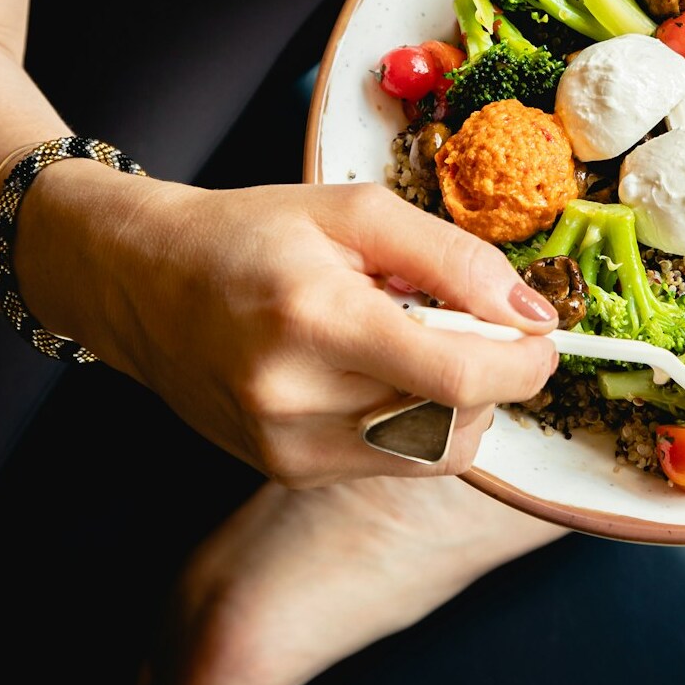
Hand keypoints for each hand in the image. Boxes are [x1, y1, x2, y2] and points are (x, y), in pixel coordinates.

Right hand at [20, 171, 559, 485]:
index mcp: (316, 318)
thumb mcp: (357, 212)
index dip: (522, 364)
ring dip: (461, 404)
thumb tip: (533, 312)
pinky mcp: (287, 471)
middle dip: (494, 377)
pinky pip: (396, 464)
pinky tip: (386, 374)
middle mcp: (295, 398)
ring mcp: (286, 447)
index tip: (541, 337)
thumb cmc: (254, 235)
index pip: (457, 375)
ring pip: (434, 452)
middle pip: (454, 419)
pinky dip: (419, 422)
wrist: (143, 282)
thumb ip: (454, 258)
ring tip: (421, 345)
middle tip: (477, 326)